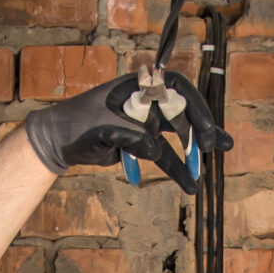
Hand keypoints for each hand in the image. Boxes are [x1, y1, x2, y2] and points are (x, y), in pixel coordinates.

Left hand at [24, 67, 232, 193]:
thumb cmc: (79, 126)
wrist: (61, 140)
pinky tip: (190, 184)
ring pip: (177, 137)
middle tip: (212, 147)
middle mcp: (147, 102)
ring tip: (211, 165)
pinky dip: (176, 170)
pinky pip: (165, 156)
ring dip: (194, 153)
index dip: (194, 106)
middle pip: (183, 112)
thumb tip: (155, 152)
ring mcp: (146, 124)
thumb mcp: (103, 128)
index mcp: (139, 88)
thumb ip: (130, 136)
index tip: (204, 129)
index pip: (176, 88)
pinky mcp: (142, 144)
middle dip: (200, 129)